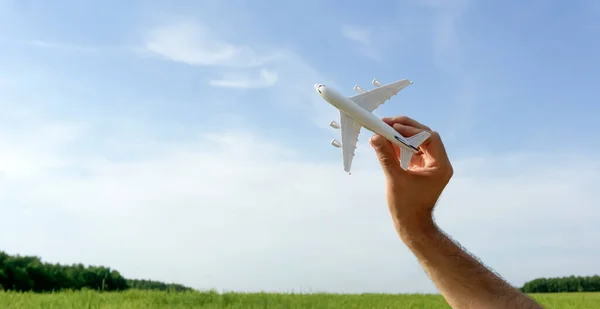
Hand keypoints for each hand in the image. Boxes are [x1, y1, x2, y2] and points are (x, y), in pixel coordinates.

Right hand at [370, 116, 452, 232]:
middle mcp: (439, 163)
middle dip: (405, 129)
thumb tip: (375, 137)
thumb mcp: (395, 179)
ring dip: (401, 136)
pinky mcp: (421, 169)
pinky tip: (386, 142)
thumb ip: (386, 156)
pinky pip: (412, 152)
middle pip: (424, 137)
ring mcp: (430, 166)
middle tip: (387, 122)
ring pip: (417, 143)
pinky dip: (399, 146)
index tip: (393, 127)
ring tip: (383, 130)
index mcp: (440, 166)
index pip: (429, 138)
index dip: (411, 130)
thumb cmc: (406, 207)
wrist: (412, 226)